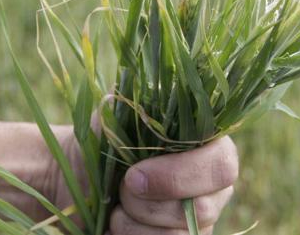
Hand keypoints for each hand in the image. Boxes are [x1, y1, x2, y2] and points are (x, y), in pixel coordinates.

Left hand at [0, 121, 238, 233]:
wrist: (77, 177)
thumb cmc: (103, 140)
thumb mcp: (119, 115)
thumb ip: (144, 102)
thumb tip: (157, 79)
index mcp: (208, 146)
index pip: (222, 165)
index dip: (180, 176)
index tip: (133, 175)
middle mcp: (213, 186)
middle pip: (205, 208)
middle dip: (153, 203)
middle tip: (123, 189)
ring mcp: (200, 220)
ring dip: (136, 223)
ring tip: (116, 206)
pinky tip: (118, 222)